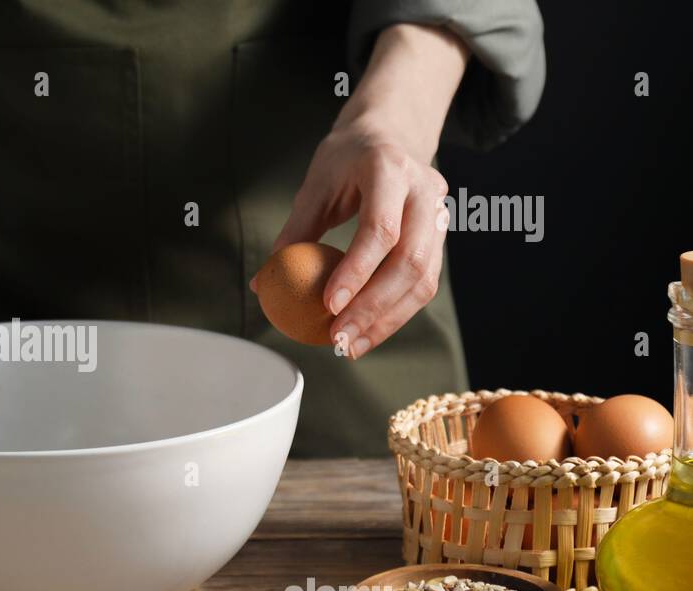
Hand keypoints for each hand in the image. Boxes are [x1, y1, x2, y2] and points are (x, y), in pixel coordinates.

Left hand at [273, 118, 449, 357]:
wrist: (391, 133)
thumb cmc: (347, 158)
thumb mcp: (315, 185)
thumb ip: (293, 232)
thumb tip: (263, 283)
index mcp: (389, 169)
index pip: (380, 229)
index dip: (356, 271)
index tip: (329, 305)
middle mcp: (425, 191)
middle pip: (410, 260)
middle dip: (373, 307)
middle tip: (339, 337)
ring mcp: (440, 214)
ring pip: (424, 277)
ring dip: (388, 319)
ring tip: (352, 345)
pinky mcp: (441, 236)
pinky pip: (425, 281)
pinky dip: (397, 312)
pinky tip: (369, 331)